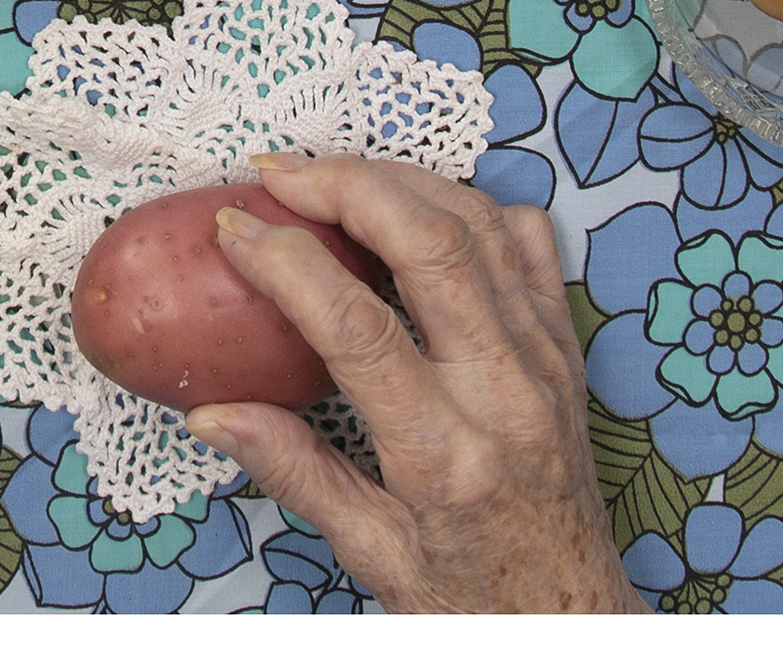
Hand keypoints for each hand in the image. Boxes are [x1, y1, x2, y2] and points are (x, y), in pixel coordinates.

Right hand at [182, 154, 640, 614]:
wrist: (571, 617)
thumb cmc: (470, 594)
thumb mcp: (371, 553)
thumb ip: (294, 471)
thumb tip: (211, 413)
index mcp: (445, 455)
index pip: (357, 328)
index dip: (287, 263)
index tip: (233, 227)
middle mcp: (505, 393)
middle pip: (431, 245)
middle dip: (347, 186)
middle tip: (278, 174)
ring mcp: (546, 359)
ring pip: (481, 224)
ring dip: (401, 180)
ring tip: (331, 173)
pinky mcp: (567, 345)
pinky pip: (528, 241)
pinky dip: (470, 204)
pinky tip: (419, 205)